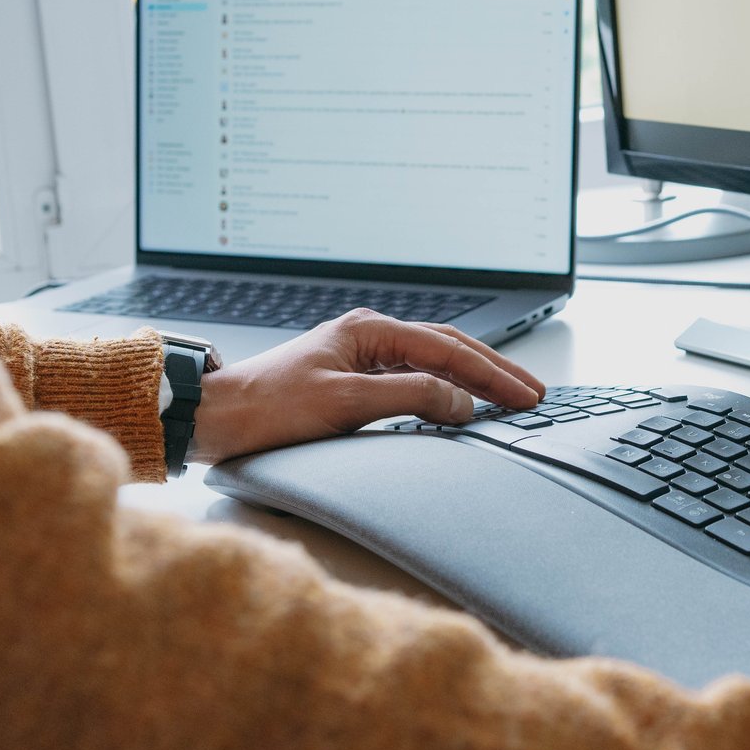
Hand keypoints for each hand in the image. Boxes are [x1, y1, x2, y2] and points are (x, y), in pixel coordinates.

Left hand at [188, 309, 545, 462]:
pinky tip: (459, 405)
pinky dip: (444, 391)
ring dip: (472, 380)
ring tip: (508, 397)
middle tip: (532, 394)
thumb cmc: (269, 408)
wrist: (217, 418)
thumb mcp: (345, 403)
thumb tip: (459, 401)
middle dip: (493, 371)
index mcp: (370, 330)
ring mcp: (361, 357)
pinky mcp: (352, 381)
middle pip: (448, 348)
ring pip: (433, 363)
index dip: (491, 374)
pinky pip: (412, 381)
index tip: (524, 396)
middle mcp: (368, 337)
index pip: (448, 349)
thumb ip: (409, 397)